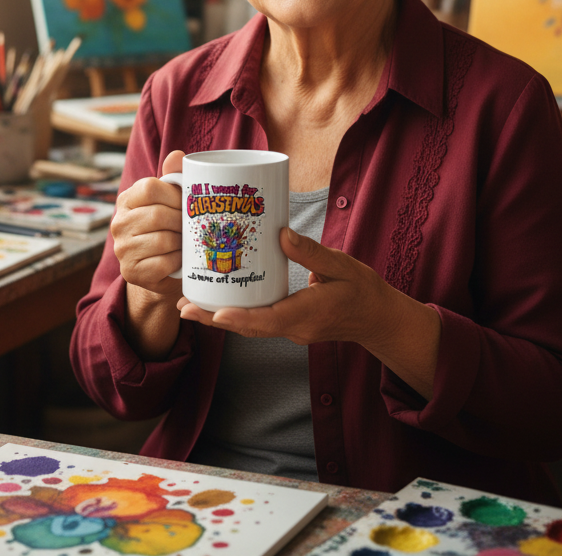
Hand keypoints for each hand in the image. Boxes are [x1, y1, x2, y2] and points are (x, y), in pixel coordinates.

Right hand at [112, 149, 184, 298]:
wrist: (162, 269)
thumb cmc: (169, 227)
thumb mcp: (170, 201)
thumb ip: (174, 177)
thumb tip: (177, 155)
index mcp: (126, 199)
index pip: (150, 187)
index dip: (174, 195)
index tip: (186, 204)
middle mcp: (118, 223)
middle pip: (158, 215)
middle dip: (182, 221)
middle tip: (192, 226)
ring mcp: (122, 249)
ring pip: (163, 240)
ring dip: (182, 242)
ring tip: (187, 241)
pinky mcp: (131, 272)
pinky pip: (163, 263)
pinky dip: (178, 260)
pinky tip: (180, 258)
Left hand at [176, 227, 378, 344]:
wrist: (378, 318)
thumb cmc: (363, 291)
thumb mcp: (342, 265)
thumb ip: (311, 252)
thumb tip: (281, 234)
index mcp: (308, 315)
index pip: (269, 321)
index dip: (240, 318)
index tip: (215, 314)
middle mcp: (295, 328)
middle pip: (249, 328)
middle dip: (215, 319)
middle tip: (183, 306)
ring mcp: (291, 329)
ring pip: (250, 327)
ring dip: (220, 318)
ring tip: (189, 305)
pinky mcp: (289, 324)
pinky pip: (258, 322)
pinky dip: (236, 314)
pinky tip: (218, 301)